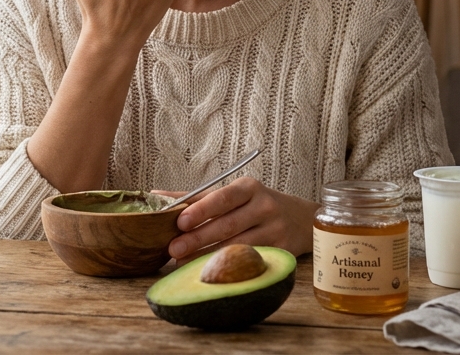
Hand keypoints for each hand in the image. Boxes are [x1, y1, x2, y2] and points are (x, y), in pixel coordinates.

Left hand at [155, 178, 318, 258]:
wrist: (302, 219)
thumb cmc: (257, 205)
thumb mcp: (234, 194)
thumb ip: (198, 197)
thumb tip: (157, 195)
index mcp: (249, 188)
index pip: (223, 197)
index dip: (202, 210)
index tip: (180, 221)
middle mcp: (264, 207)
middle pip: (227, 225)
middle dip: (198, 238)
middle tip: (173, 249)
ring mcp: (275, 231)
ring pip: (237, 246)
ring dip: (208, 256)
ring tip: (183, 262)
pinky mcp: (281, 252)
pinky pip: (250, 261)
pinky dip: (228, 267)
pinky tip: (210, 271)